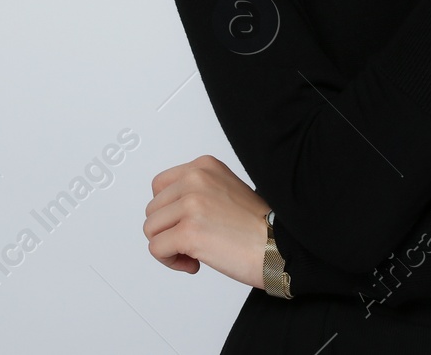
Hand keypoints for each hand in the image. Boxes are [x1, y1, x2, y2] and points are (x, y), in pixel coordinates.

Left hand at [143, 155, 270, 288]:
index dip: (168, 211)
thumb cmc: (257, 226)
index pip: (159, 186)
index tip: (186, 223)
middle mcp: (196, 179)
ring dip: (168, 247)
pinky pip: (156, 249)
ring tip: (194, 252)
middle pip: (152, 210)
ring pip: (151, 230)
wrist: (279, 247)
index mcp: (204, 166)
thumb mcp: (224, 190)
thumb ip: (196, 191)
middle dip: (168, 231)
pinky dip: (171, 262)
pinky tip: (194, 264)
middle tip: (193, 242)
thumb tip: (168, 211)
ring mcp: (191, 204)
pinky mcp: (188, 231)